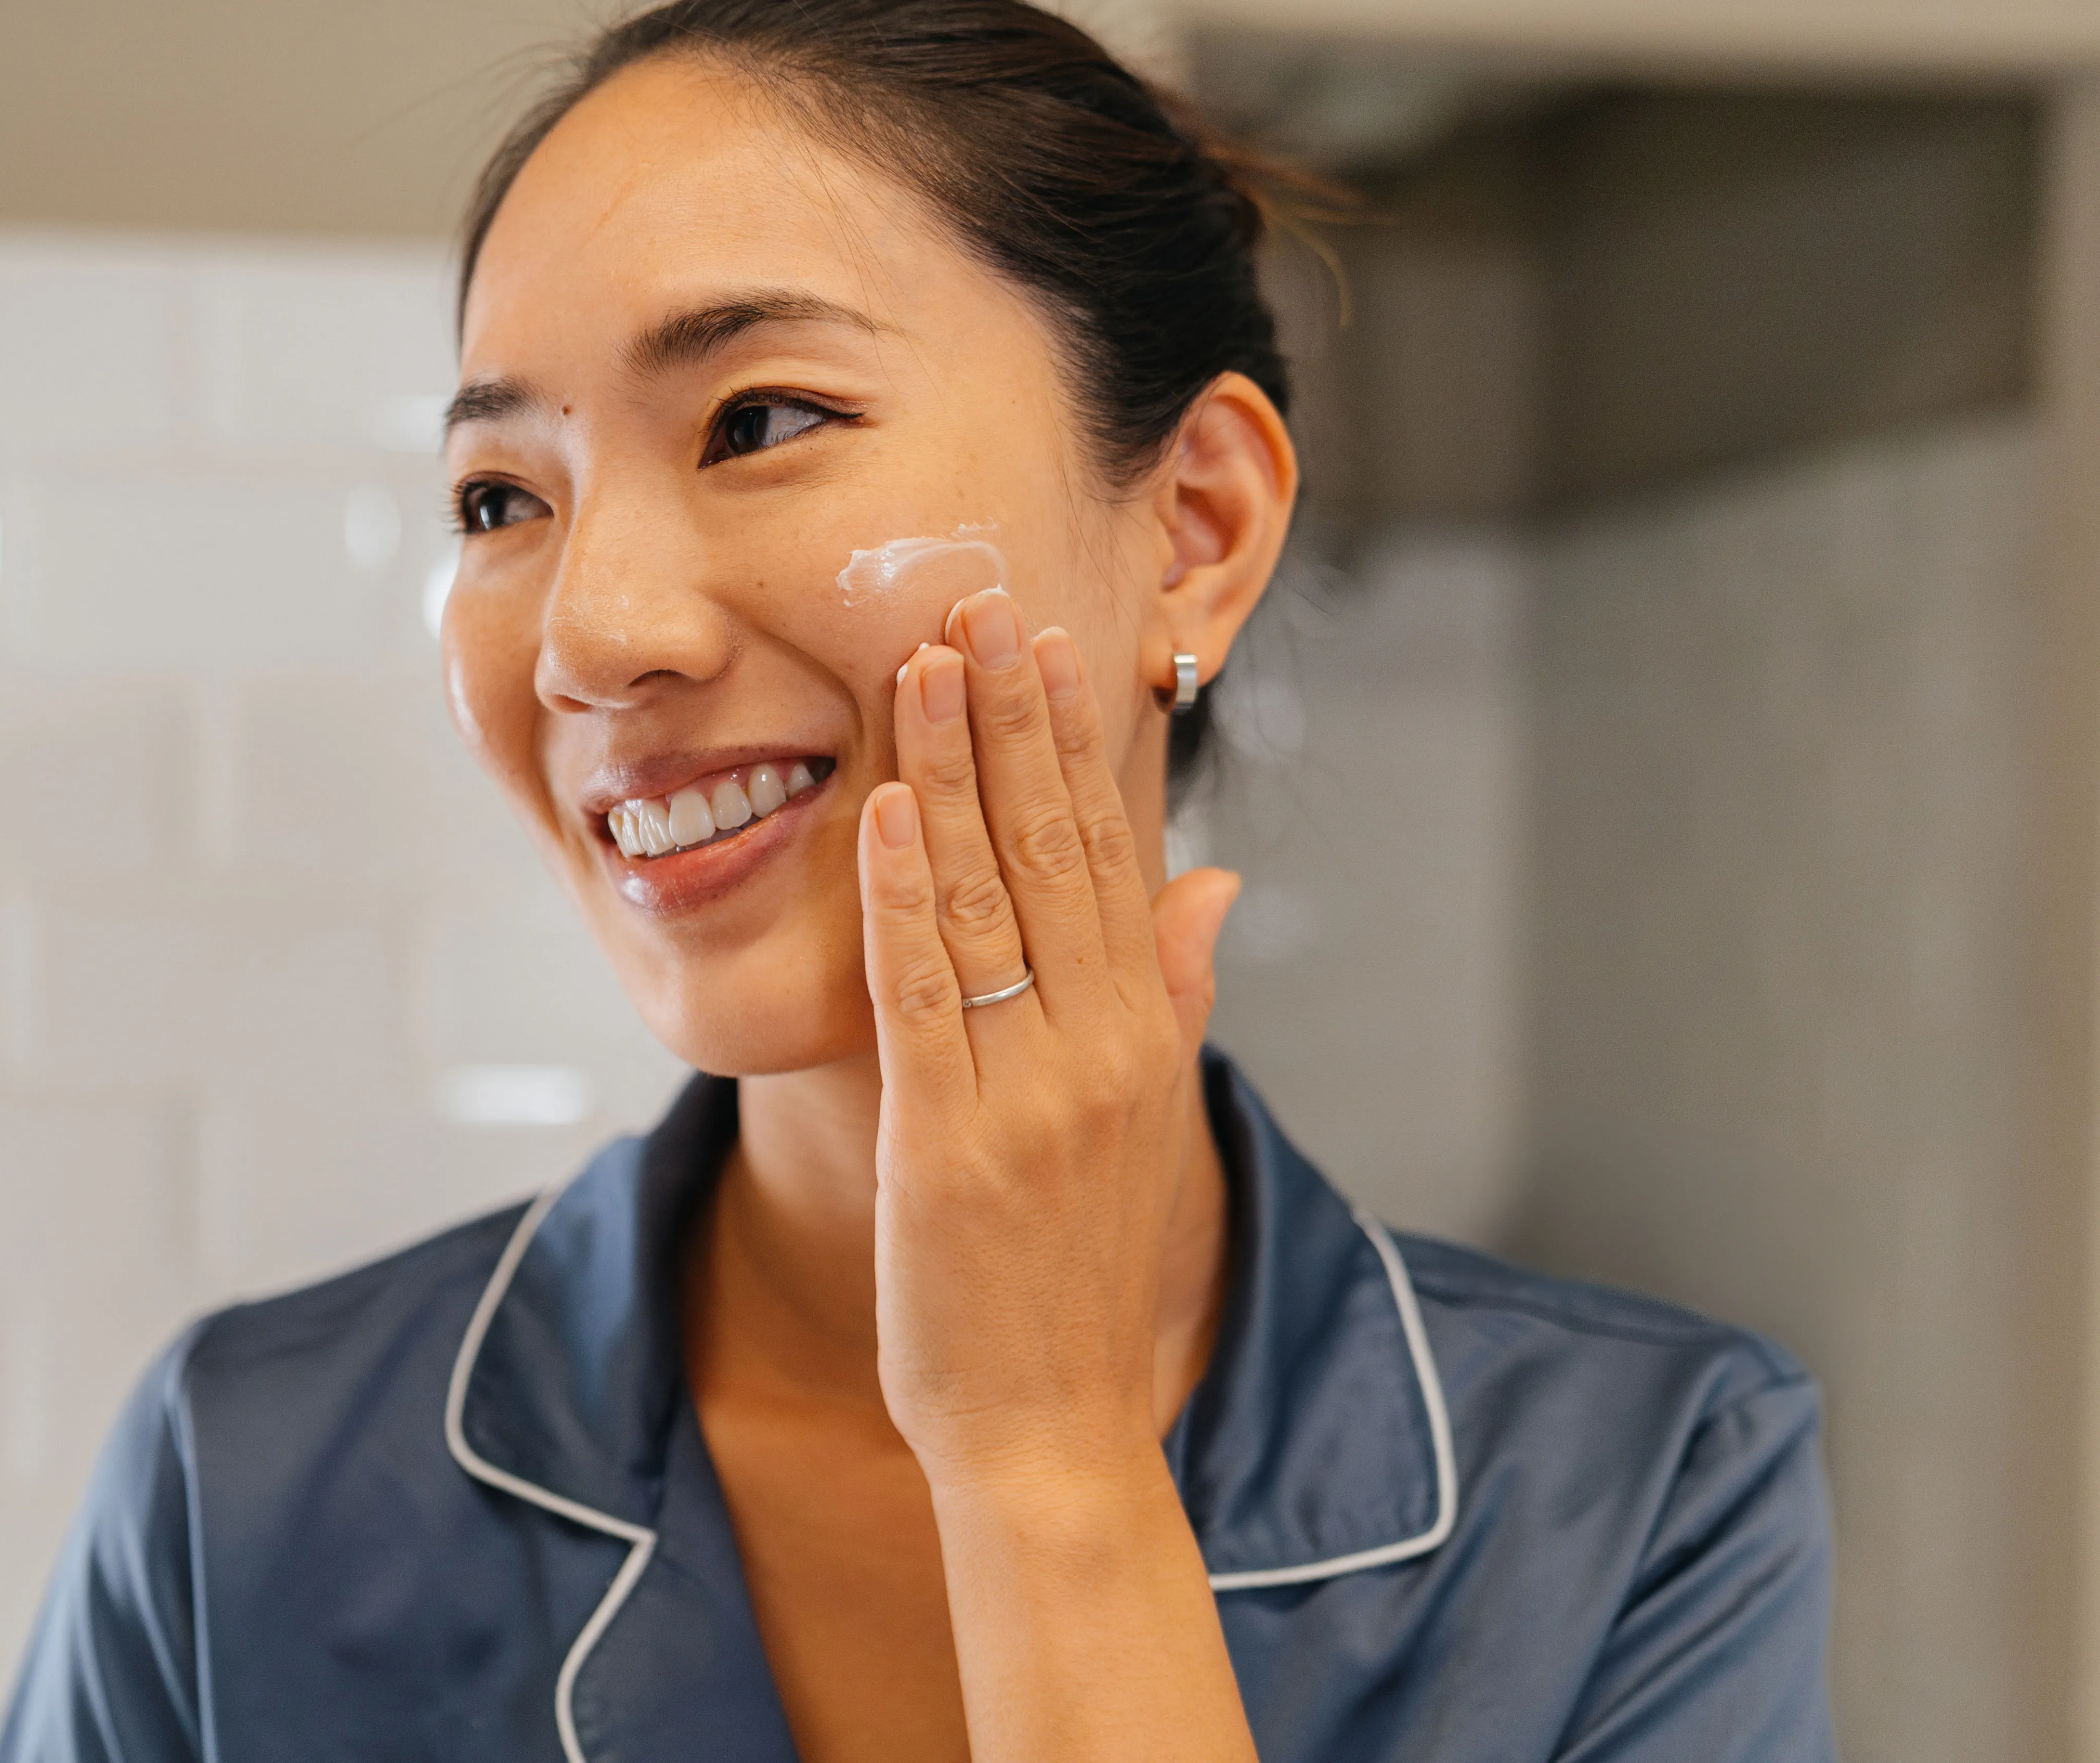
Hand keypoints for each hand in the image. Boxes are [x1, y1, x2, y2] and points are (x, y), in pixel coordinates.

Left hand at [855, 585, 1239, 1496]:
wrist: (1054, 1427)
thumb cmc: (1078, 1274)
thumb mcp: (1148, 1122)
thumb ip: (1175, 991)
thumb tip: (1213, 881)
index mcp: (1144, 1035)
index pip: (1111, 855)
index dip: (1075, 744)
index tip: (1048, 643)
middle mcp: (1101, 1050)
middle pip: (1056, 853)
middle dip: (1015, 722)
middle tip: (982, 606)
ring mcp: (1029, 1097)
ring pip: (990, 901)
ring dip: (953, 776)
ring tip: (925, 668)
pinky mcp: (948, 1146)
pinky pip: (924, 999)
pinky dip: (905, 900)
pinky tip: (886, 815)